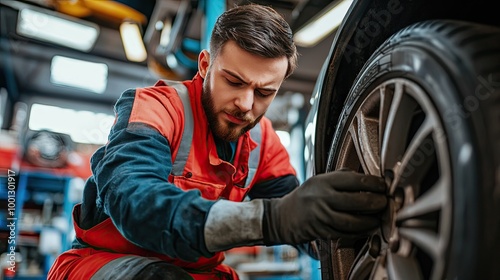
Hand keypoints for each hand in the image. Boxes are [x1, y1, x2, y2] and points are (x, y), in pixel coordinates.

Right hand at [262, 169, 386, 244]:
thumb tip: (366, 176)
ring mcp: (322, 217)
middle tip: (385, 201)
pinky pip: (346, 233)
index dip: (372, 182)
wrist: (284, 216)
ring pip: (353, 220)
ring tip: (379, 216)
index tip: (383, 185)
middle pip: (356, 201)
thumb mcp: (319, 180)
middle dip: (376, 202)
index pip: (353, 180)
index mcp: (322, 182)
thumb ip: (340, 177)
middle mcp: (321, 198)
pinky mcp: (323, 231)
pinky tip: (369, 227)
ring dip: (371, 220)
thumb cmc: (306, 197)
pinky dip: (360, 231)